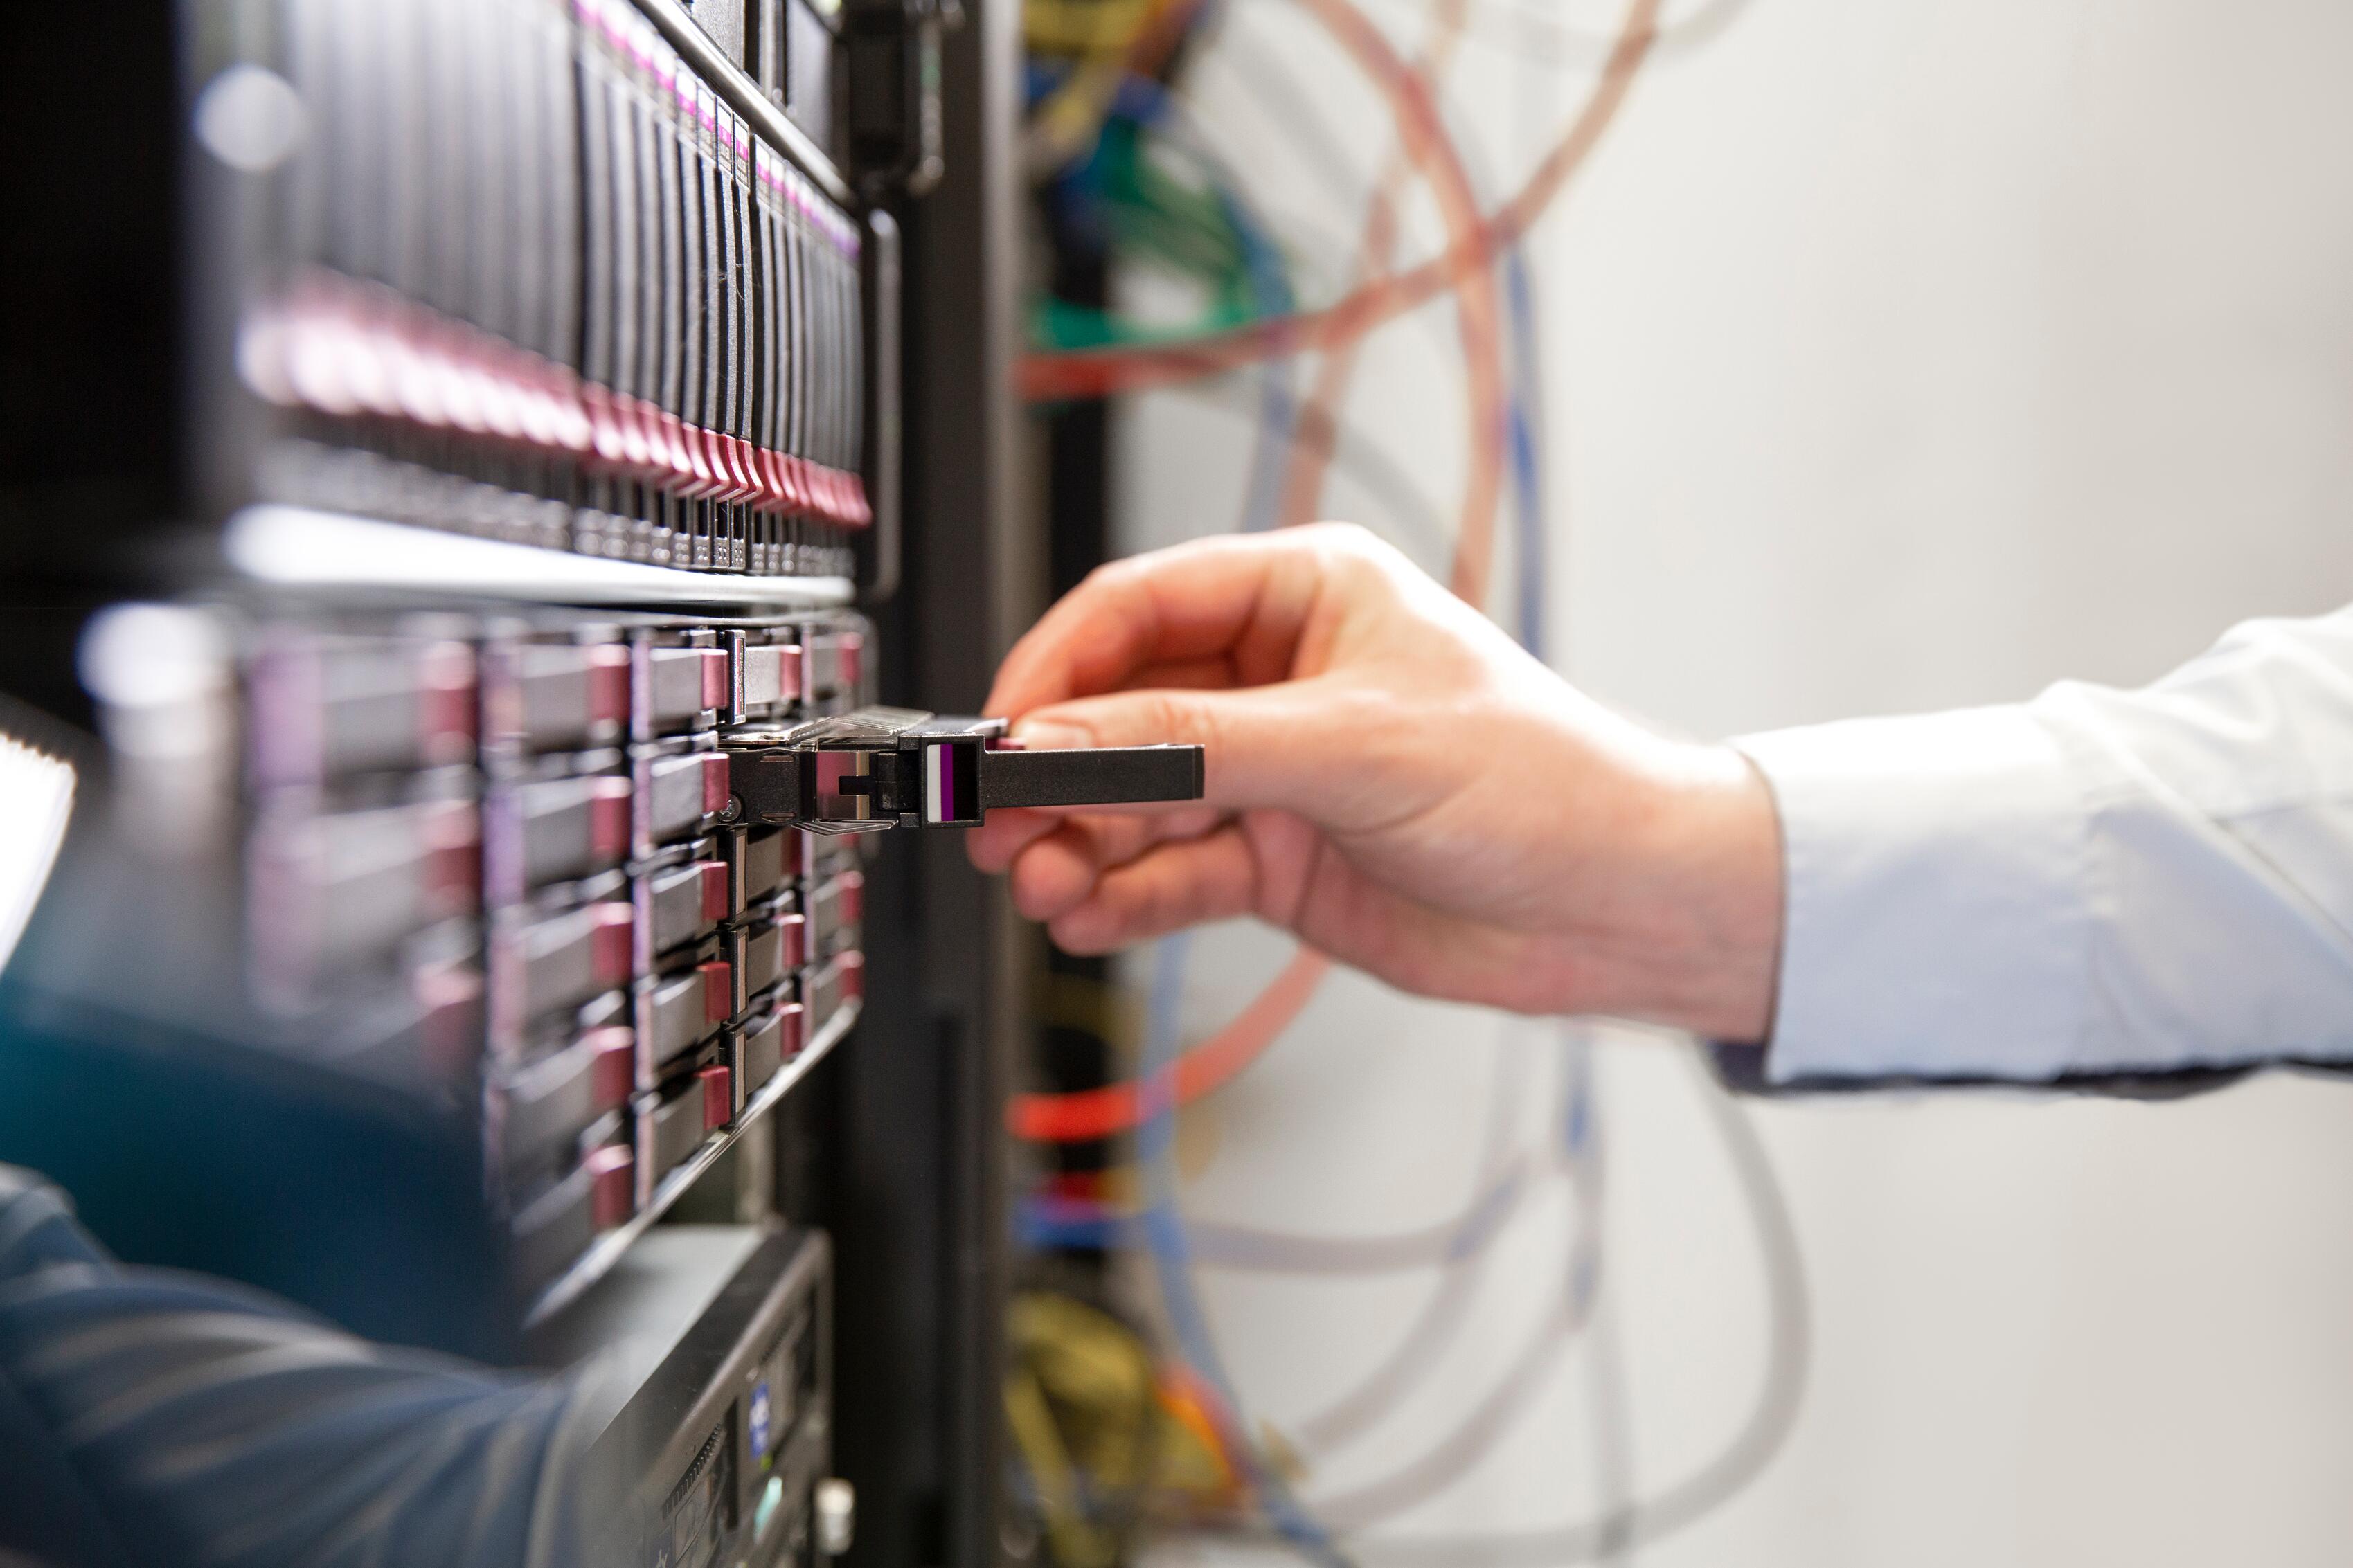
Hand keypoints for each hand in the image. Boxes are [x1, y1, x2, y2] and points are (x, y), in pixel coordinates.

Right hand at [969, 524, 1784, 1041]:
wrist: (1621, 907)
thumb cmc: (1539, 782)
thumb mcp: (1352, 746)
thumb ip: (1192, 748)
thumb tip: (1059, 741)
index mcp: (1302, 596)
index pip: (1138, 610)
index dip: (1055, 668)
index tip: (1002, 732)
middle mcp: (1276, 678)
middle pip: (1118, 711)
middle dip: (1056, 773)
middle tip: (1001, 826)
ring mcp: (1272, 772)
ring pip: (1133, 801)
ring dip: (1080, 843)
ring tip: (1044, 884)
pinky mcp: (1277, 858)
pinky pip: (1170, 871)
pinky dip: (1123, 896)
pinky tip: (1089, 914)